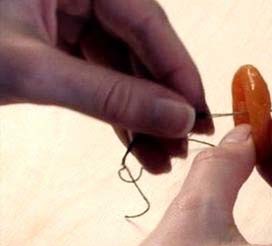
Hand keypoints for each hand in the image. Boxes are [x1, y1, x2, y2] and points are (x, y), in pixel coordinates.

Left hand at [0, 0, 213, 172]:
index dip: (179, 72)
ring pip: (122, 70)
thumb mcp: (33, 72)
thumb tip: (179, 120)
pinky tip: (139, 149)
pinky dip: (117, 115)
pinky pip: (99, 81)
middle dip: (162, 102)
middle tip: (184, 146)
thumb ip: (107, 95)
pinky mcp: (55, 47)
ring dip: (144, 117)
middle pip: (141, 49)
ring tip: (164, 160)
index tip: (199, 117)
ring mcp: (66, 19)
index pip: (147, 23)